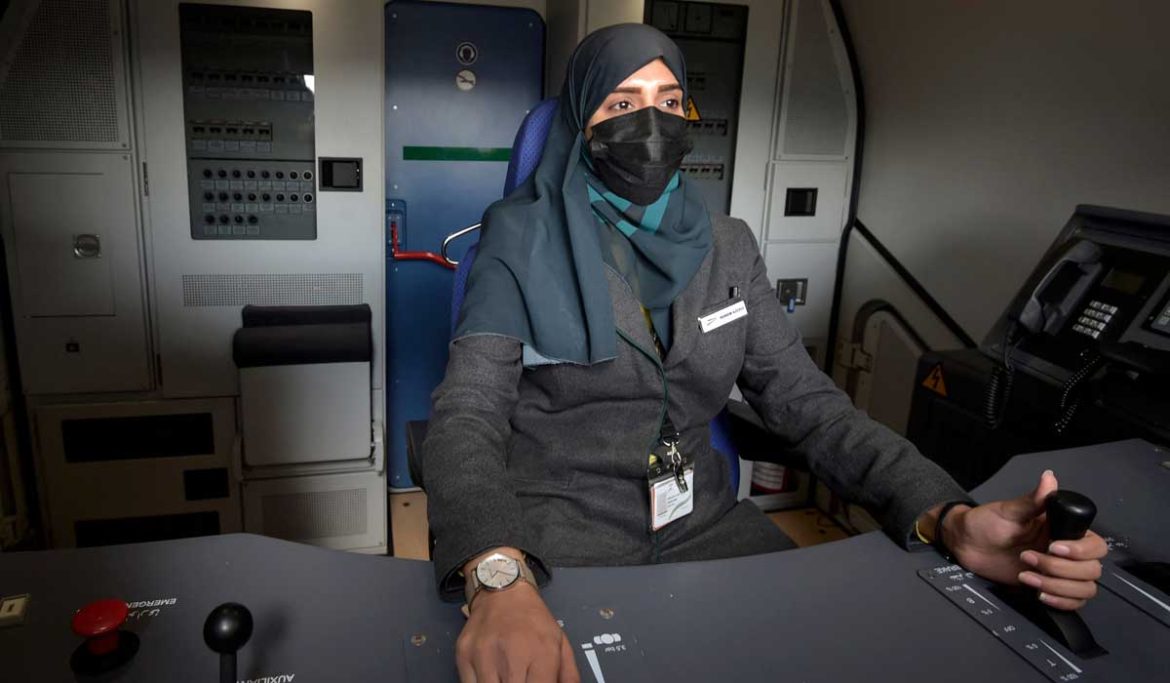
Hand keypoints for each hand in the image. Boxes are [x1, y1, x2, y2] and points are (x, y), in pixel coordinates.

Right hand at [456, 581, 579, 682]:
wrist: (502, 590)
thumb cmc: (533, 620)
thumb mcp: (560, 643)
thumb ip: (568, 676)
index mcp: (542, 653)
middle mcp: (513, 655)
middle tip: (520, 680)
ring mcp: (484, 656)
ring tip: (506, 678)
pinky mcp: (463, 655)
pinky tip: (490, 677)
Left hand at [941, 470, 1107, 610]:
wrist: (966, 545)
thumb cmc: (986, 523)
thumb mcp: (1009, 510)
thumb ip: (1034, 499)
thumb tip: (1049, 479)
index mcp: (1062, 531)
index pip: (1095, 545)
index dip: (1080, 550)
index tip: (1052, 546)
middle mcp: (1065, 552)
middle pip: (1091, 570)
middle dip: (1060, 569)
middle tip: (1029, 558)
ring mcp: (1058, 572)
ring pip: (1084, 588)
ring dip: (1058, 586)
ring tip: (1028, 575)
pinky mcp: (1049, 588)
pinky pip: (1072, 602)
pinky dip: (1059, 601)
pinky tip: (1038, 592)